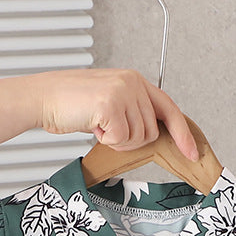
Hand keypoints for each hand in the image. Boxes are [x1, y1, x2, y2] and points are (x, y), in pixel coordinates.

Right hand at [35, 69, 198, 160]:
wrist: (43, 98)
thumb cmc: (72, 104)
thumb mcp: (112, 103)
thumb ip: (135, 112)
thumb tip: (154, 134)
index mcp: (136, 81)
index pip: (169, 110)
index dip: (182, 135)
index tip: (192, 154)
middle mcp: (133, 83)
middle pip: (151, 133)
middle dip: (131, 140)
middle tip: (108, 128)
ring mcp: (123, 92)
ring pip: (138, 139)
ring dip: (117, 141)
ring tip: (99, 124)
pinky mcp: (111, 105)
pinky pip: (121, 140)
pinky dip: (106, 141)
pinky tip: (93, 125)